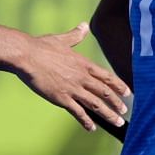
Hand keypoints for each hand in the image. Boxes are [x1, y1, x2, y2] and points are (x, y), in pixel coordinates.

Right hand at [11, 22, 130, 131]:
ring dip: (108, 114)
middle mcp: (82, 77)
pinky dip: (86, 121)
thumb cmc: (41, 46)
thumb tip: (84, 25)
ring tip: (117, 122)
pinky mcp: (61, 98)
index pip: (107, 77)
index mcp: (84, 64)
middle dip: (116, 103)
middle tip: (124, 111)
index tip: (128, 93)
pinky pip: (77, 112)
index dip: (118, 85)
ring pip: (95, 104)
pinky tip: (91, 128)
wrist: (26, 56)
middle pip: (105, 92)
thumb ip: (75, 35)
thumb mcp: (62, 39)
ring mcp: (72, 89)